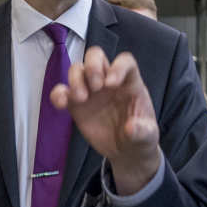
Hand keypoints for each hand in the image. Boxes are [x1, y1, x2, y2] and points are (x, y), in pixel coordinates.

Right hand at [48, 46, 161, 194]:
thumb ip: (142, 131)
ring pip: (77, 69)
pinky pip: (62, 91)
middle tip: (96, 87)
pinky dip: (58, 94)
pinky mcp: (76, 105)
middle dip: (92, 66)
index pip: (125, 61)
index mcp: (130, 83)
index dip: (117, 67)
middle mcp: (108, 81)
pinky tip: (61, 105)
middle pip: (95, 55)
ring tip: (81, 99)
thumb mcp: (148, 136)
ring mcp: (90, 91)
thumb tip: (130, 128)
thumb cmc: (140, 136)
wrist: (125, 151)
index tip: (111, 84)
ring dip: (75, 80)